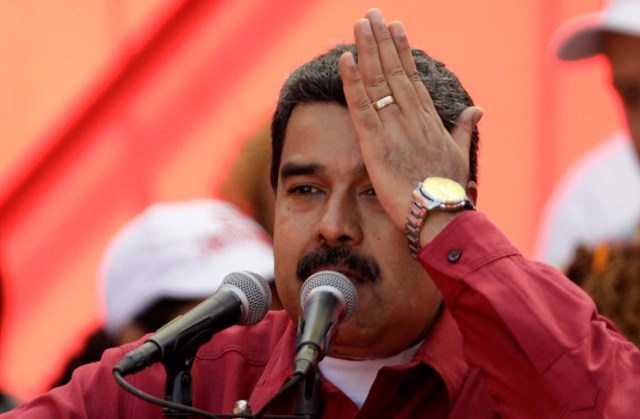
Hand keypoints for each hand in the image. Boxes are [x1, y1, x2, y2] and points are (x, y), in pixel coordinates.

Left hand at [338, 8, 482, 231]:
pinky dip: (352, 82)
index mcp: (428, 119)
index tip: (395, 28)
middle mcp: (411, 117)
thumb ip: (462, 128)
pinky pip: (361, 106)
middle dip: (382, 41)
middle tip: (372, 15)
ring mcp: (393, 128)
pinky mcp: (375, 143)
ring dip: (367, 51)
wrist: (439, 214)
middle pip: (394, 71)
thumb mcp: (459, 153)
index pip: (412, 77)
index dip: (401, 51)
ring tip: (360, 25)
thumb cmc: (449, 189)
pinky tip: (345, 59)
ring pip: (378, 82)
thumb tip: (476, 109)